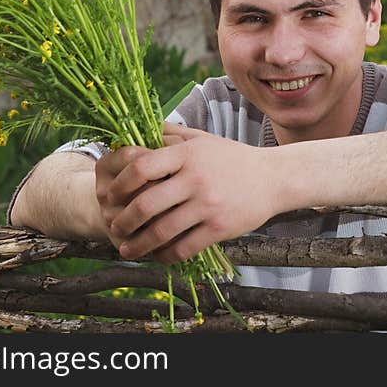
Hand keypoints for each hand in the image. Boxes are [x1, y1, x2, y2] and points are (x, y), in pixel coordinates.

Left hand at [98, 123, 279, 263]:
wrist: (275, 178)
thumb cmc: (234, 158)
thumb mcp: (203, 140)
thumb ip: (171, 135)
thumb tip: (138, 130)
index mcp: (188, 155)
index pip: (142, 167)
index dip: (121, 183)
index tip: (112, 194)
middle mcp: (196, 179)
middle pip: (146, 203)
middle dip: (124, 220)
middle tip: (115, 226)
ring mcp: (208, 205)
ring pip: (162, 231)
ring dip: (139, 244)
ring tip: (127, 248)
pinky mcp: (220, 229)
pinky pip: (184, 248)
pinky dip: (166, 255)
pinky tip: (158, 256)